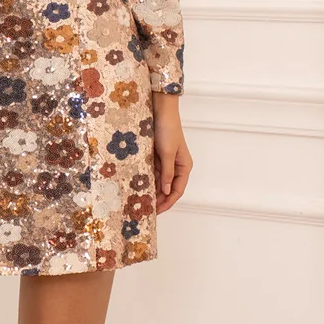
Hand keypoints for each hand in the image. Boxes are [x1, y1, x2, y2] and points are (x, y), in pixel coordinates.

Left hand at [152, 93, 190, 213]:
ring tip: (141, 202)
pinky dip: (147, 180)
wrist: (160, 111)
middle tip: (146, 210)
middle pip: (168, 188)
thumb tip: (167, 191)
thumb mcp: (167, 153)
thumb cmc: (168, 130)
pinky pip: (152, 173)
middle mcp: (176, 166)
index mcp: (184, 166)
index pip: (177, 190)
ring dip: (152, 191)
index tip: (157, 212)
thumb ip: (167, 173)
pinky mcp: (156, 157)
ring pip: (160, 182)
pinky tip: (139, 187)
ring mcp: (166, 162)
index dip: (168, 202)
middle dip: (159, 199)